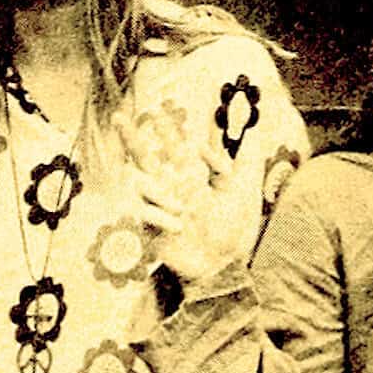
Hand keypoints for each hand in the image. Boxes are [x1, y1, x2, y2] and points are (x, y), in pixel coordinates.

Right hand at [114, 106, 255, 283]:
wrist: (222, 265)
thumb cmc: (233, 229)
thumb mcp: (244, 191)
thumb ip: (246, 160)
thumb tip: (254, 130)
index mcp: (190, 176)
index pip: (174, 145)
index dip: (166, 128)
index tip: (160, 107)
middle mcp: (169, 186)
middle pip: (144, 156)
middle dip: (131, 137)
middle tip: (118, 117)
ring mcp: (157, 205)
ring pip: (140, 184)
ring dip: (158, 193)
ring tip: (184, 212)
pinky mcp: (150, 225)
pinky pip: (145, 214)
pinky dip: (161, 217)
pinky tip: (178, 226)